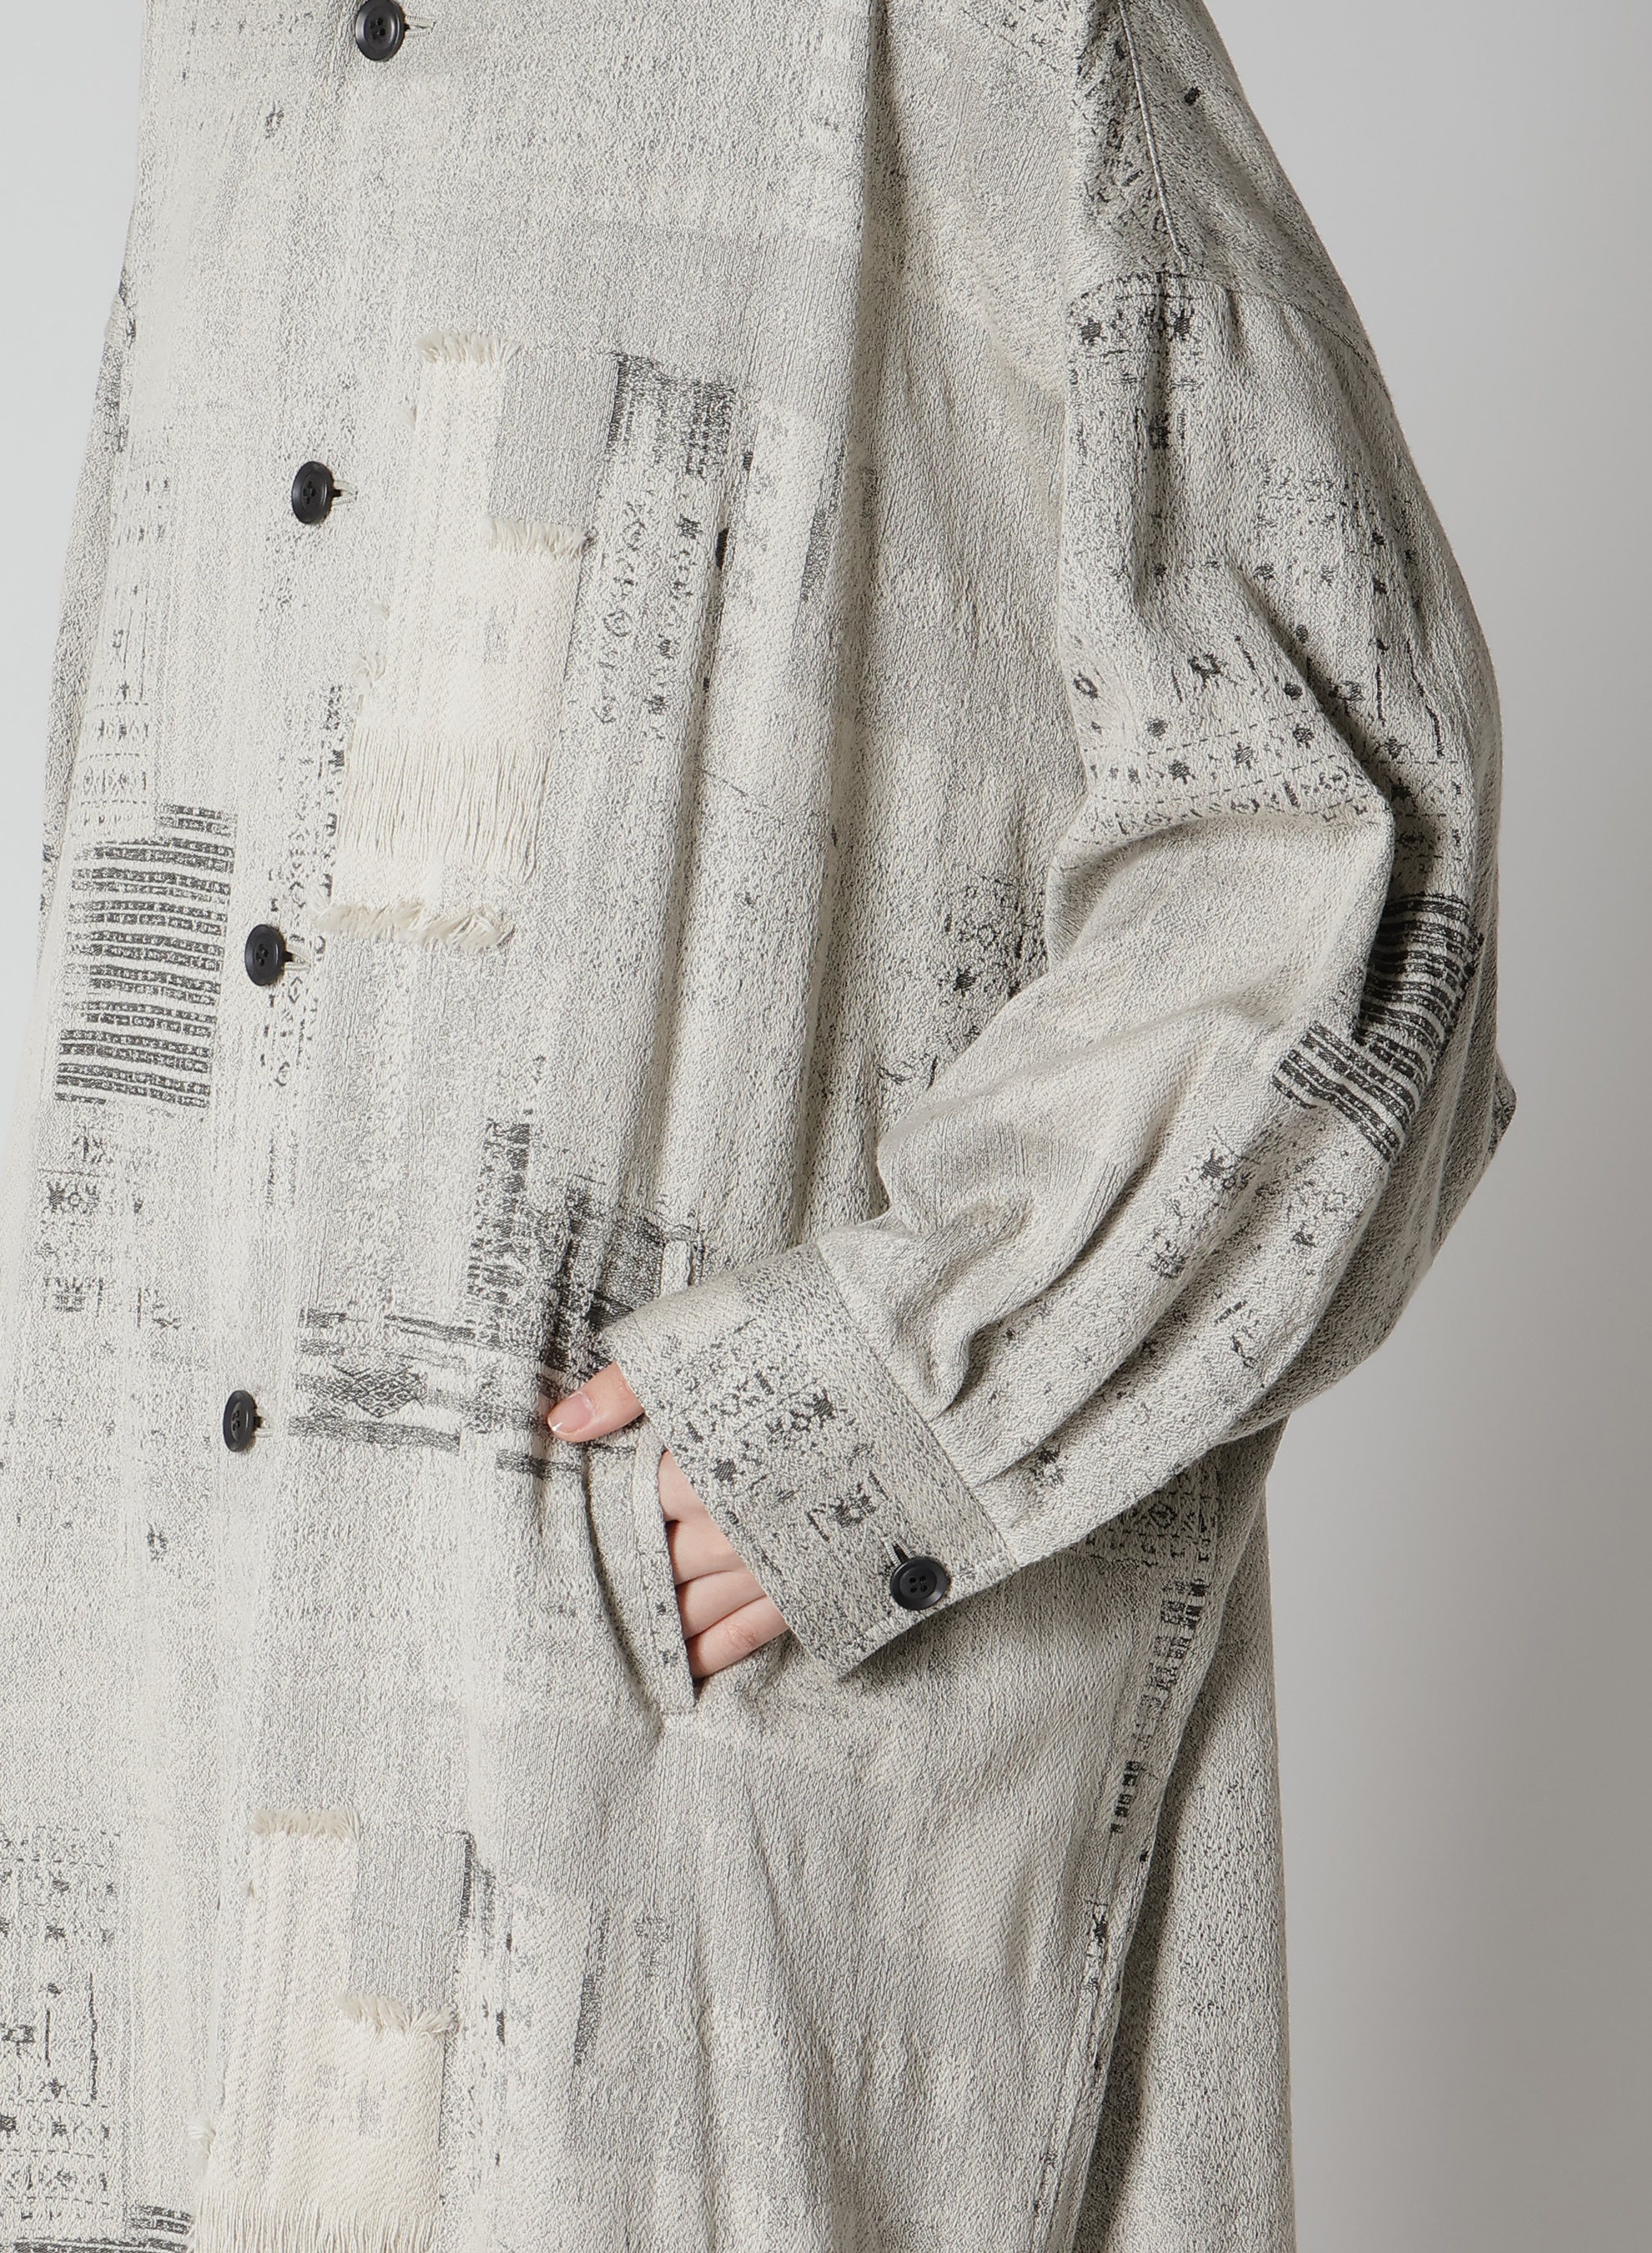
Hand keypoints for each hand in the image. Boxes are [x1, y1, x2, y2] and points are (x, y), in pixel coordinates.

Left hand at [545, 1360, 788, 1680]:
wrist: (924, 1371)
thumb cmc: (819, 1337)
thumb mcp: (718, 1337)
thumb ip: (633, 1385)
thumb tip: (562, 1424)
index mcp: (710, 1460)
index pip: (633, 1505)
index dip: (601, 1516)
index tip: (569, 1531)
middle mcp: (741, 1519)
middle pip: (663, 1559)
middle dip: (627, 1573)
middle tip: (583, 1596)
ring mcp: (782, 1554)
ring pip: (703, 1601)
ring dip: (662, 1620)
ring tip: (620, 1642)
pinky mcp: (820, 1575)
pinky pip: (757, 1626)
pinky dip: (720, 1648)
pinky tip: (689, 1666)